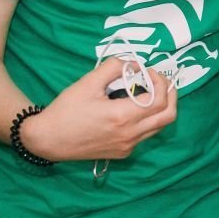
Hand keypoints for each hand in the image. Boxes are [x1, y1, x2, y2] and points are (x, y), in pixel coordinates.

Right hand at [19, 57, 177, 161]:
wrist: (48, 140)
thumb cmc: (66, 110)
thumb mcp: (88, 82)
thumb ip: (114, 68)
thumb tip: (134, 64)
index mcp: (123, 117)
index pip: (160, 99)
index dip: (160, 81)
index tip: (148, 71)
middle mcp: (130, 135)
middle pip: (168, 116)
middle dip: (171, 95)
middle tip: (160, 82)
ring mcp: (128, 146)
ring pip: (158, 127)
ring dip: (160, 108)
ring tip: (147, 92)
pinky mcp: (123, 153)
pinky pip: (145, 135)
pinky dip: (147, 120)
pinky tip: (131, 109)